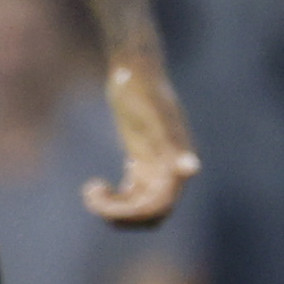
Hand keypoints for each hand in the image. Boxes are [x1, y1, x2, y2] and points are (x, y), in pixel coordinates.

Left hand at [86, 54, 199, 226]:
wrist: (135, 70)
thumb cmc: (141, 88)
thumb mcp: (152, 114)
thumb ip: (171, 141)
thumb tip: (192, 168)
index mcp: (177, 161)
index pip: (161, 205)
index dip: (134, 213)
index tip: (105, 204)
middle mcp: (172, 169)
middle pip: (151, 213)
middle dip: (121, 213)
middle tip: (91, 192)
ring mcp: (158, 167)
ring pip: (141, 208)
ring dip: (115, 209)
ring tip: (91, 191)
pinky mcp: (144, 163)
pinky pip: (134, 196)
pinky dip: (115, 199)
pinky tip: (97, 186)